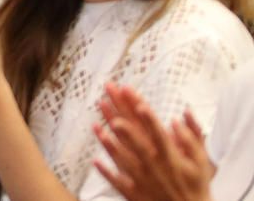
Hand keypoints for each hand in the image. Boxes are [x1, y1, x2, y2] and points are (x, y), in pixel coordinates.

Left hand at [93, 84, 213, 200]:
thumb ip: (193, 136)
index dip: (150, 120)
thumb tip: (182, 115)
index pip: (159, 135)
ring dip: (110, 145)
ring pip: (124, 161)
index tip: (141, 106)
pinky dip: (107, 173)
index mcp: (171, 157)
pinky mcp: (135, 193)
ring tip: (97, 128)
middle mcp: (156, 167)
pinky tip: (95, 161)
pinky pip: (119, 183)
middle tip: (114, 116)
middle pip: (138, 144)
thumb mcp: (202, 161)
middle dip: (126, 130)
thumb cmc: (195, 184)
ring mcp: (144, 180)